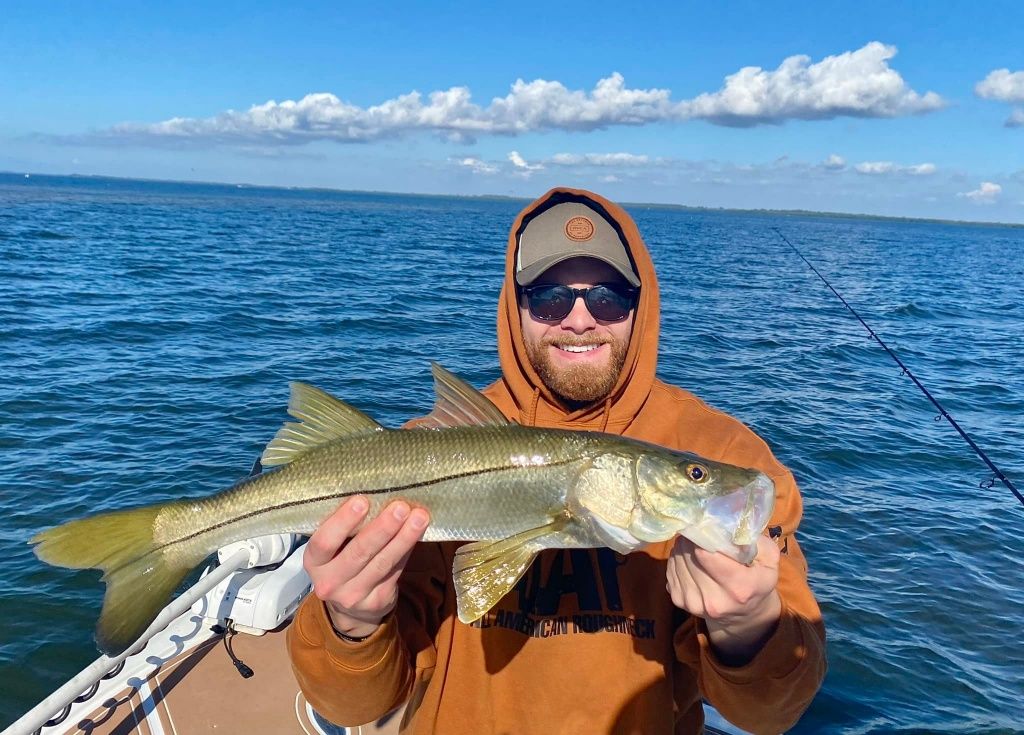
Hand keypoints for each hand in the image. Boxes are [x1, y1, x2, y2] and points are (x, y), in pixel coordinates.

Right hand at [304, 495, 429, 638]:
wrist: (349, 609)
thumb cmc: (341, 561)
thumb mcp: (332, 549)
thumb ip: (346, 528)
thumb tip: (376, 492)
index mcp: (314, 562)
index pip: (324, 542)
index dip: (342, 522)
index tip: (362, 500)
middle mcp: (330, 582)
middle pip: (358, 553)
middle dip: (382, 528)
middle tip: (400, 507)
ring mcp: (354, 595)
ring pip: (382, 563)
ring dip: (403, 538)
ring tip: (419, 517)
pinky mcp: (377, 602)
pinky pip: (396, 571)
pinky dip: (408, 549)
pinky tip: (418, 532)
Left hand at [666, 534, 782, 665]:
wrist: (743, 615)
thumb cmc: (757, 581)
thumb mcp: (768, 562)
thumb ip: (756, 543)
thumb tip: (730, 526)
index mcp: (739, 588)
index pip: (706, 554)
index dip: (703, 535)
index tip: (706, 526)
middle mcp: (714, 600)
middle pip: (689, 554)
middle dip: (693, 539)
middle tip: (700, 532)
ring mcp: (693, 603)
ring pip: (677, 559)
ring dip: (684, 547)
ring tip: (696, 546)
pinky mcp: (678, 601)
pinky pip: (670, 568)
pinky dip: (678, 559)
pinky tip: (691, 560)